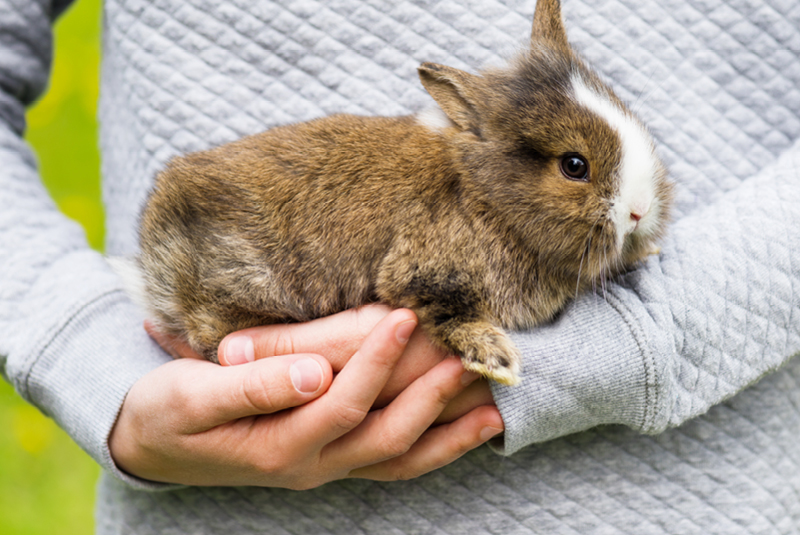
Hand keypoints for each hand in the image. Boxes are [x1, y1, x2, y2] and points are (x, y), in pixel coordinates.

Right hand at [110, 309, 502, 487]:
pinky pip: (393, 461)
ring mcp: (325, 467)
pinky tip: (467, 427)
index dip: (376, 362)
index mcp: (278, 446)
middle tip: (469, 353)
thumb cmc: (167, 414)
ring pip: (399, 456)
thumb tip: (313, 373)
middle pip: (387, 434)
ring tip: (494, 404)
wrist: (152, 444)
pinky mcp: (330, 459)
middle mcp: (311, 465)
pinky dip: (434, 447)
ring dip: (447, 432)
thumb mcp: (192, 395)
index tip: (405, 317)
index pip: (343, 404)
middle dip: (430, 394)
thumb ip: (252, 386)